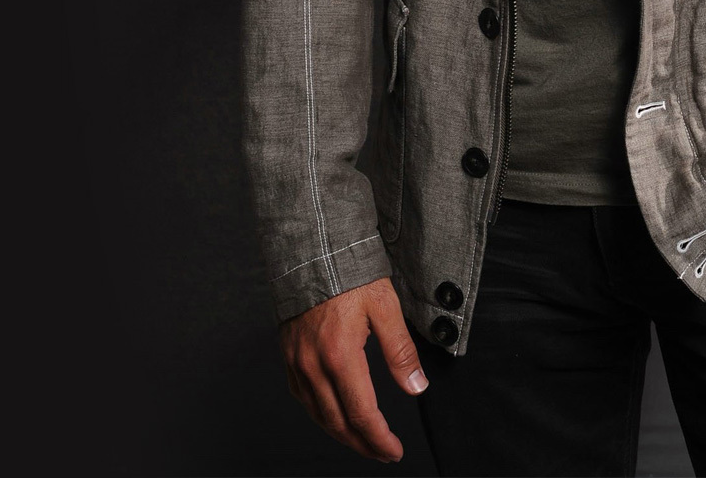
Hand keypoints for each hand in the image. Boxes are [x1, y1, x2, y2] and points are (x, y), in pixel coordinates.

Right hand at [278, 275, 425, 462]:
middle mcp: (314, 365)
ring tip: (362, 442)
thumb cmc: (350, 275)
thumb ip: (401, 352)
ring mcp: (297, 362)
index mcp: (340, 356)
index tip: (395, 450)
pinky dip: (319, 415)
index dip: (380, 439)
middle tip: (383, 453)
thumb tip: (416, 388)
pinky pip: (302, 397)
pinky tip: (332, 416)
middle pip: (338, 423)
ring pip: (317, 414)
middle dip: (362, 445)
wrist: (311, 251)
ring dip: (341, 435)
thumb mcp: (385, 308)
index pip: (362, 414)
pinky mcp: (289, 355)